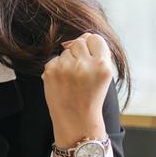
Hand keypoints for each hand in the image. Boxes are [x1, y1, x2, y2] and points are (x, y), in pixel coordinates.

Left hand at [41, 32, 113, 147]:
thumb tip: (86, 35)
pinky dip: (57, 68)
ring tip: (72, 80)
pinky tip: (63, 83)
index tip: (91, 57)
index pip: (95, 38)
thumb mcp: (104, 76)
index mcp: (102, 65)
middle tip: (81, 72)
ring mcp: (66, 68)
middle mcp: (85, 65)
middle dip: (79, 53)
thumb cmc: (91, 97)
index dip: (92, 46)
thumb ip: (98, 55)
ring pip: (66, 50)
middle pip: (79, 41)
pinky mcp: (51, 71)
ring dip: (68, 61)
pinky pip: (55, 59)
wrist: (76, 121)